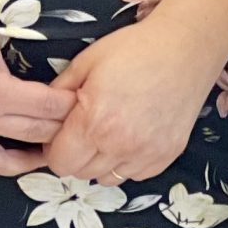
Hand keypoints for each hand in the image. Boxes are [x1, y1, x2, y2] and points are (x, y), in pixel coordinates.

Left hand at [40, 15, 219, 185]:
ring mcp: (146, 154)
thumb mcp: (86, 62)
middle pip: (80, 174)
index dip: (54, 148)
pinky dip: (126, 161)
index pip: (59, 162)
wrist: (184, 48)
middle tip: (83, 128)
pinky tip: (131, 135)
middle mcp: (120, 146)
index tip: (61, 131)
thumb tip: (43, 115)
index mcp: (95, 122)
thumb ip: (58, 93)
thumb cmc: (133, 49)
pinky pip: (135, 174)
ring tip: (108, 132)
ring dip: (100, 161)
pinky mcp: (167, 156)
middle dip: (75, 154)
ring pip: (107, 178)